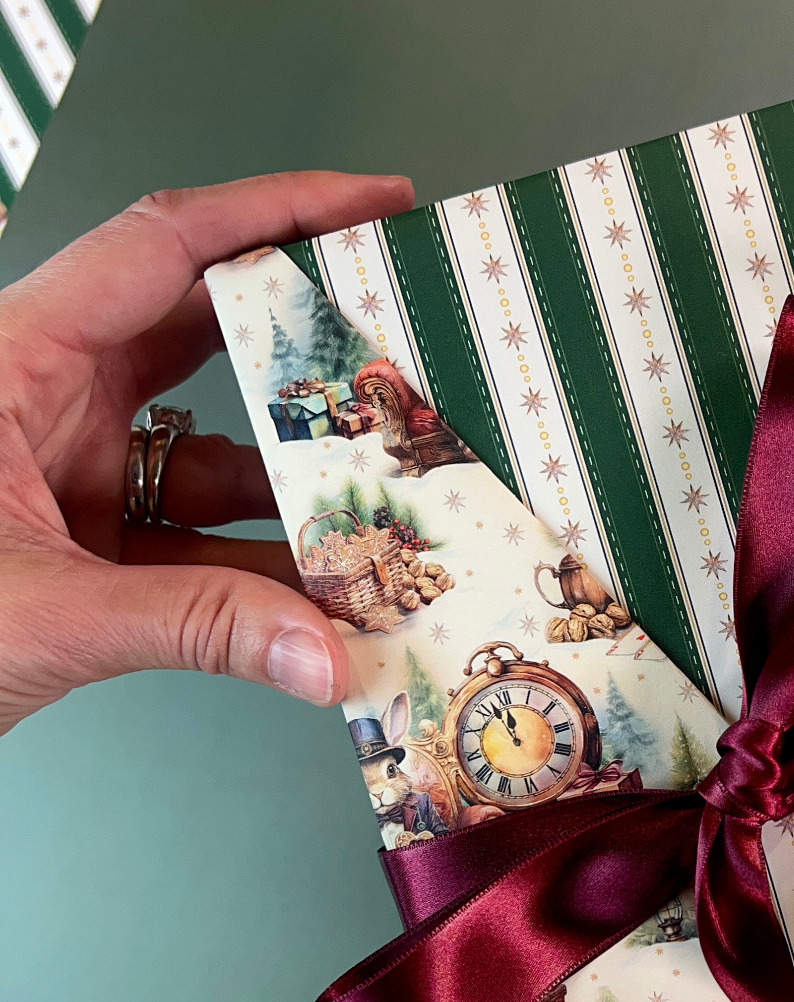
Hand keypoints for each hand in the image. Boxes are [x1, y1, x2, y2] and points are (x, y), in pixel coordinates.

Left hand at [0, 171, 415, 735]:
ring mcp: (73, 472)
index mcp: (16, 359)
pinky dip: (264, 565)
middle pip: (206, 333)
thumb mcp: (39, 611)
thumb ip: (191, 626)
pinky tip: (323, 588)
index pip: (165, 248)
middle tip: (400, 336)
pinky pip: (202, 536)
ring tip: (383, 492)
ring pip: (217, 450)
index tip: (368, 204)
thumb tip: (322, 651)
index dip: (275, 212)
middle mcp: (50, 399)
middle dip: (309, 338)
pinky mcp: (91, 541)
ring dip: (298, 481)